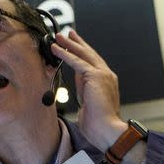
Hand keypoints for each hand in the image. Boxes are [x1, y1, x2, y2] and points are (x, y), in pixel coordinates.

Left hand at [50, 30, 126, 149]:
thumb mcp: (89, 105)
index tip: (74, 47)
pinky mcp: (96, 76)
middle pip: (90, 55)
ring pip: (83, 55)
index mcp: (107, 83)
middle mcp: (107, 76)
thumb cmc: (99, 125)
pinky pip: (77, 62)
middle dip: (77, 44)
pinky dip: (66, 54)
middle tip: (67, 34)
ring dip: (69, 45)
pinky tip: (56, 48)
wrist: (108, 130)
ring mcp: (103, 74)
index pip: (92, 65)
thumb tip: (77, 85)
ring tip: (58, 37)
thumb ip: (84, 93)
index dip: (82, 55)